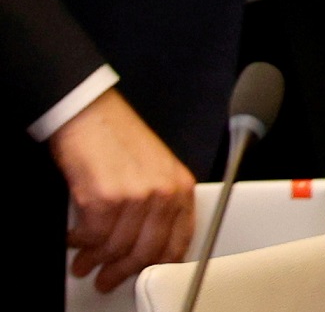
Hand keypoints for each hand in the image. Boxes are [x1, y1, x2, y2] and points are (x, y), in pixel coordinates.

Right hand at [48, 89, 196, 291]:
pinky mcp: (105, 199)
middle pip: (146, 251)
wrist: (92, 115)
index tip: (145, 274)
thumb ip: (158, 206)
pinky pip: (92, 237)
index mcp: (180, 187)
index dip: (159, 264)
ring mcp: (135, 197)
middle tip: (107, 279)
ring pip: (116, 248)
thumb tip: (146, 244)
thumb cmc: (119, 139)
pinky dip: (79, 243)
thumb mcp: (155, 170)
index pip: (178, 241)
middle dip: (122, 272)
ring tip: (84, 264)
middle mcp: (162, 193)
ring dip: (95, 261)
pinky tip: (74, 240)